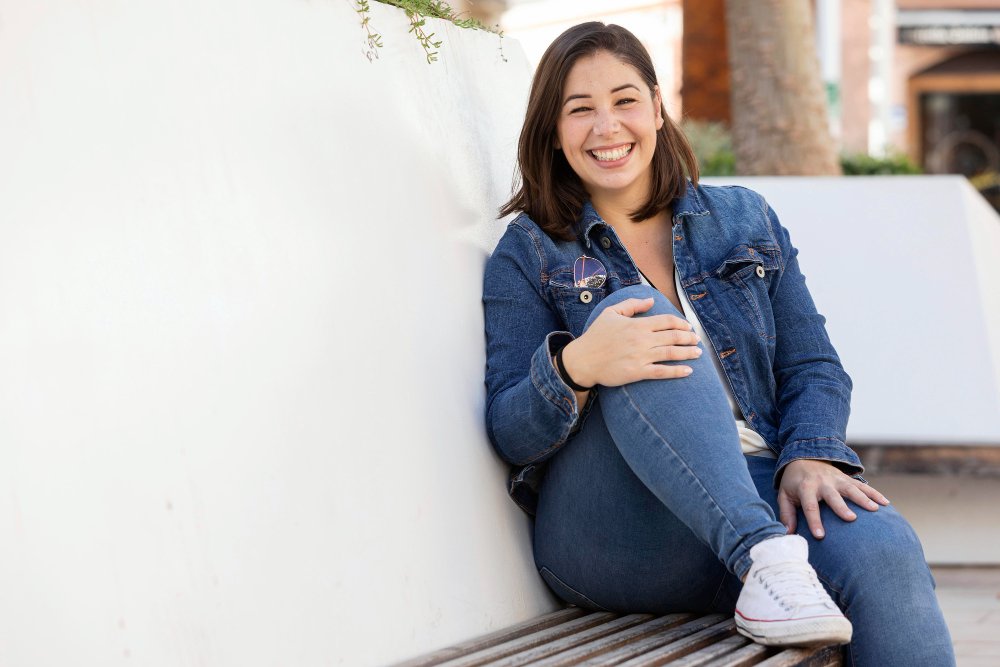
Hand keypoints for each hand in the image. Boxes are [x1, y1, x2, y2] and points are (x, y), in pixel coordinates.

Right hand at [561, 297, 700, 387]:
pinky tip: (688, 371)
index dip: (681, 323)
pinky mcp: (637, 372)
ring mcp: (641, 356)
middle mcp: (642, 340)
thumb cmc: (596, 336)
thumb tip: (651, 299)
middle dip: (689, 338)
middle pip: (673, 337)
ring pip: (671, 353)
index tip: (688, 327)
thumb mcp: (611, 313)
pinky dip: (677, 371)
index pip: (667, 321)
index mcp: (637, 324)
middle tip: (696, 340)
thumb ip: (632, 304)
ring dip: (688, 353)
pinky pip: (662, 372)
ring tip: (698, 353)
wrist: (583, 360)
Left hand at [777, 459, 889, 538]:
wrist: (803, 457)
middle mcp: (822, 482)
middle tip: (851, 518)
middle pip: (833, 496)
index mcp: (806, 488)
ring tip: (875, 509)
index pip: (810, 506)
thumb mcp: (784, 495)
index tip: (820, 536)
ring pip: (851, 488)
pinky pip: (862, 485)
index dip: (814, 521)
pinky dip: (874, 493)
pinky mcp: (847, 478)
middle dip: (842, 507)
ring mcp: (837, 479)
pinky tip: (885, 503)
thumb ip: (786, 514)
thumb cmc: (793, 482)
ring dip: (863, 498)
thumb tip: (788, 533)